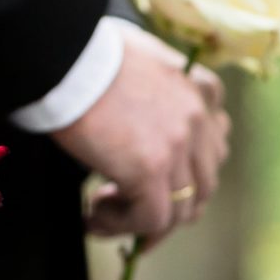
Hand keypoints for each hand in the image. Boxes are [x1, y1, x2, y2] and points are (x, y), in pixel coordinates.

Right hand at [51, 25, 230, 248]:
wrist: (64, 53)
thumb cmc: (87, 52)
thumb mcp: (143, 60)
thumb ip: (159, 89)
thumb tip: (135, 120)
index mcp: (202, 89)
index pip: (214, 146)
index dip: (188, 173)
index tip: (159, 184)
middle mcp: (199, 119)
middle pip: (204, 184)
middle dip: (172, 206)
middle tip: (133, 211)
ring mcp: (179, 146)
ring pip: (181, 209)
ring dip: (143, 221)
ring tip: (103, 213)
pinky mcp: (152, 170)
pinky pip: (152, 219)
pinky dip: (123, 227)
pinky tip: (94, 217)